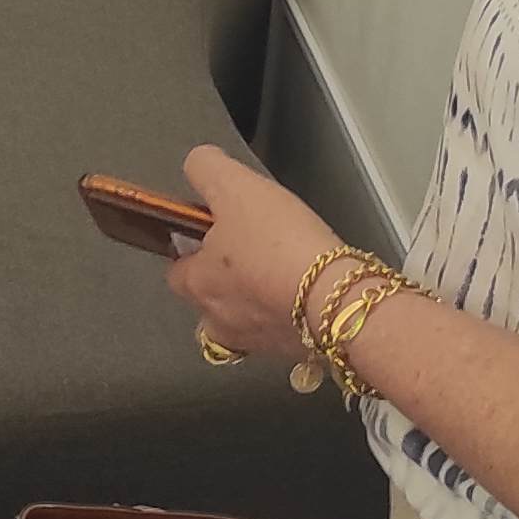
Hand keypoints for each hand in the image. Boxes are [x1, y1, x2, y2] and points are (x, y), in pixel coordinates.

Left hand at [164, 143, 351, 364]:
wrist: (340, 298)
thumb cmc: (279, 244)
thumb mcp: (234, 186)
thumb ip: (205, 169)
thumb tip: (198, 164)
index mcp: (196, 286)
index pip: (178, 269)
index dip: (195, 247)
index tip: (218, 230)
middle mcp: (220, 324)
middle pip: (213, 299)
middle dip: (229, 279)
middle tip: (257, 249)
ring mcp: (259, 344)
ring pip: (249, 319)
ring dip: (262, 299)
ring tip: (288, 270)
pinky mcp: (297, 353)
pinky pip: (287, 332)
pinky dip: (294, 314)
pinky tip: (313, 293)